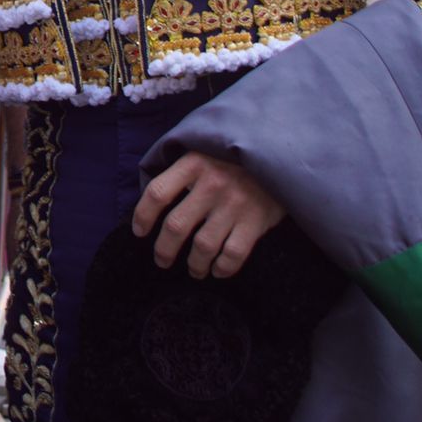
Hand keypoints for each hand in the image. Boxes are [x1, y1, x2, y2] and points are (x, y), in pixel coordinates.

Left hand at [132, 152, 284, 278]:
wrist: (283, 152)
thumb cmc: (236, 157)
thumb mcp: (206, 150)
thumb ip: (182, 171)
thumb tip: (155, 201)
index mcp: (193, 163)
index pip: (157, 193)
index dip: (143, 216)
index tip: (139, 232)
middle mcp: (211, 184)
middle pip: (176, 226)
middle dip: (164, 250)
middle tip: (162, 260)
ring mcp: (234, 203)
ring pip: (203, 246)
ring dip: (194, 264)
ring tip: (194, 270)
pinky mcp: (256, 220)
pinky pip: (233, 254)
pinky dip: (222, 268)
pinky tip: (218, 270)